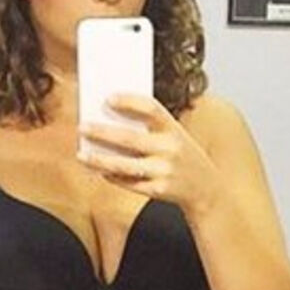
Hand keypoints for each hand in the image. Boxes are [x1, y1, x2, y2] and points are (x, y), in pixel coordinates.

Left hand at [76, 94, 219, 215]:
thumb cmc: (183, 157)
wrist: (207, 190)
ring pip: (123, 165)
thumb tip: (110, 122)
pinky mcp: (159, 190)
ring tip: (81, 155)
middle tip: (83, 127)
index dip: (129, 102)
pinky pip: (128, 183)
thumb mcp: (175, 137)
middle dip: (102, 133)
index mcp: (174, 129)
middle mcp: (170, 149)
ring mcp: (164, 171)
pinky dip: (112, 176)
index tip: (108, 99)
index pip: (151, 109)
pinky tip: (99, 170)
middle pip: (130, 139)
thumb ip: (149, 130)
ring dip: (99, 160)